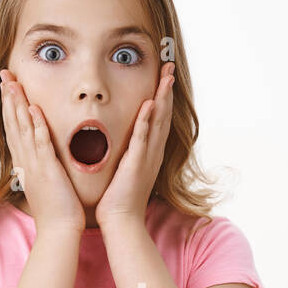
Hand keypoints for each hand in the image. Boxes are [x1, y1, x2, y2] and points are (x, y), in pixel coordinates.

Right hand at [0, 69, 85, 233]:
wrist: (58, 230)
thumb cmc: (57, 210)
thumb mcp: (46, 184)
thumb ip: (43, 168)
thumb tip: (42, 160)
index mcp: (26, 164)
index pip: (15, 130)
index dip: (10, 108)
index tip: (7, 89)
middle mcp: (26, 161)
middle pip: (14, 123)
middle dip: (9, 98)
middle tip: (4, 75)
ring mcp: (34, 165)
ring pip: (23, 128)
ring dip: (17, 104)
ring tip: (12, 83)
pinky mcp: (47, 170)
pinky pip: (40, 143)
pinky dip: (36, 125)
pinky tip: (34, 108)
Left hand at [95, 60, 174, 230]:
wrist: (120, 220)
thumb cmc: (118, 198)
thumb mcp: (123, 169)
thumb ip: (125, 152)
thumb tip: (117, 138)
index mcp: (149, 152)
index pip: (158, 118)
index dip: (162, 96)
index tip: (163, 76)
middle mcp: (152, 152)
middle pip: (163, 114)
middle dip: (167, 89)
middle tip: (170, 66)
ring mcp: (147, 157)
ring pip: (158, 122)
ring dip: (162, 98)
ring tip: (166, 77)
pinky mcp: (136, 164)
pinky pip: (143, 138)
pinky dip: (147, 121)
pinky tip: (150, 105)